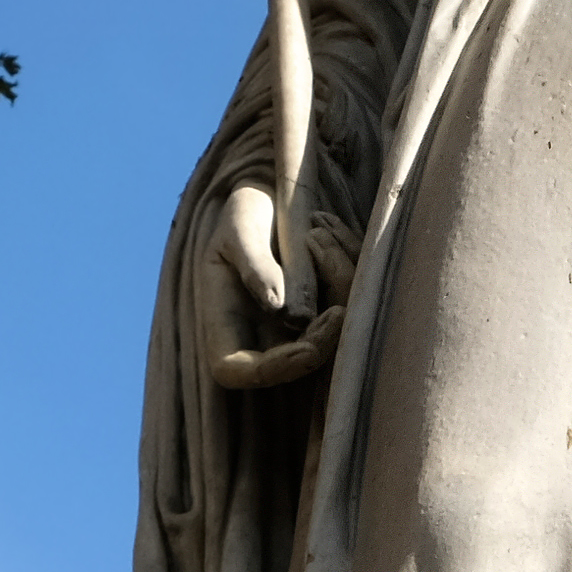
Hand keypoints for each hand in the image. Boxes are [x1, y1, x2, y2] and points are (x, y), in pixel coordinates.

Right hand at [202, 182, 352, 389]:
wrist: (271, 201)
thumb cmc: (245, 212)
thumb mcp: (240, 228)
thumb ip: (254, 266)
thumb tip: (276, 305)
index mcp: (223, 325)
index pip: (235, 370)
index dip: (273, 369)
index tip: (307, 347)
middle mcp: (256, 338)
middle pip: (287, 370)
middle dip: (319, 347)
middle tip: (340, 312)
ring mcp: (289, 333)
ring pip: (321, 349)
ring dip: (338, 319)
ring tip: (340, 268)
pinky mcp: (319, 318)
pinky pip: (341, 321)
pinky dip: (348, 291)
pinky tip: (344, 254)